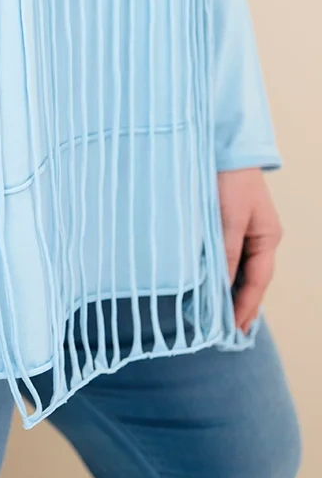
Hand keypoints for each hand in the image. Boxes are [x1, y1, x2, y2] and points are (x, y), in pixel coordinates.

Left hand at [217, 167, 282, 333]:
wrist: (224, 144)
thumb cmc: (230, 178)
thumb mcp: (229, 217)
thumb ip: (226, 252)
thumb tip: (222, 286)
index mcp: (267, 237)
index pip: (257, 282)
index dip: (245, 307)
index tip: (234, 330)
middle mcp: (259, 237)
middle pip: (250, 279)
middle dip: (240, 304)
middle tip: (227, 333)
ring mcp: (244, 230)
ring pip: (237, 268)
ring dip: (228, 290)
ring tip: (218, 317)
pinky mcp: (227, 222)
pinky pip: (226, 255)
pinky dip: (220, 272)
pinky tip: (209, 284)